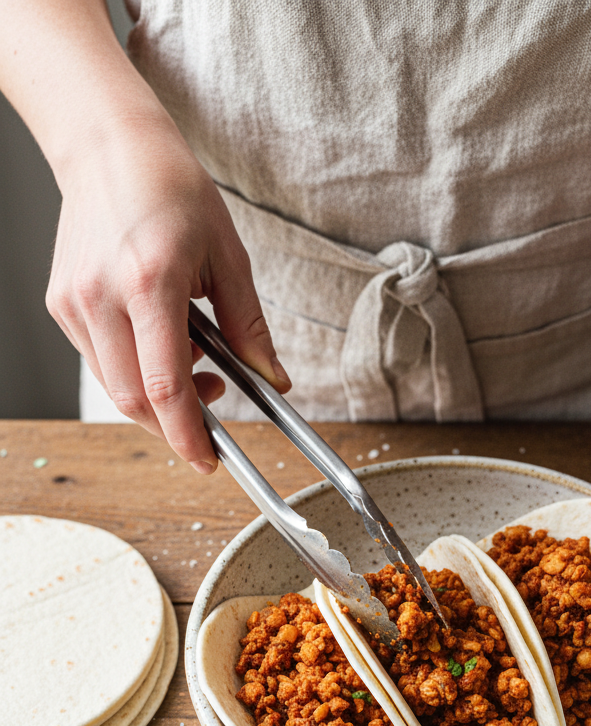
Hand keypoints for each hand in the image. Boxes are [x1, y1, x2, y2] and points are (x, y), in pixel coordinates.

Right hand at [46, 116, 289, 472]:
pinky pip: (101, 363)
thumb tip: (274, 382)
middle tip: (210, 414)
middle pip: (134, 401)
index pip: (166, 386)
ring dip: (156, 398)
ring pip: (116, 387)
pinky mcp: (62, 305)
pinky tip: (159, 341)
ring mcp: (75, 303)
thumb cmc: (172, 191)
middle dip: (174, 426)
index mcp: (150, 282)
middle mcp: (102, 297)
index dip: (188, 434)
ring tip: (191, 364)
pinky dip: (135, 371)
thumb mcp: (228, 256)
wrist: (108, 146)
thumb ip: (250, 327)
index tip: (208, 458)